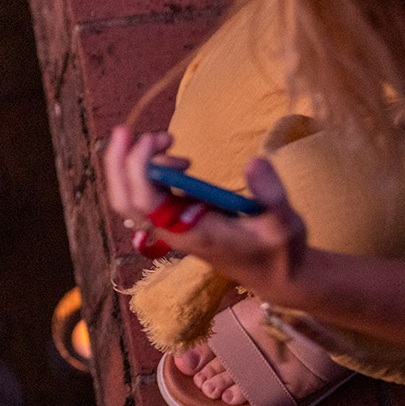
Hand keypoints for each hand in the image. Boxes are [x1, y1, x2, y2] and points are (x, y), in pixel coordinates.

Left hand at [103, 126, 309, 297]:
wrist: (274, 274)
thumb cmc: (279, 251)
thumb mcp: (287, 223)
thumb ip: (271, 194)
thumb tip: (254, 161)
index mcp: (193, 233)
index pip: (145, 202)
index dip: (138, 168)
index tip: (154, 139)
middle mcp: (173, 231)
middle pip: (123, 200)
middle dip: (118, 163)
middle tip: (126, 130)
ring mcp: (170, 226)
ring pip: (129, 196)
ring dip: (136, 163)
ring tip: (171, 143)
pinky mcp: (174, 219)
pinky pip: (144, 194)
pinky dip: (148, 170)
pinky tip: (179, 162)